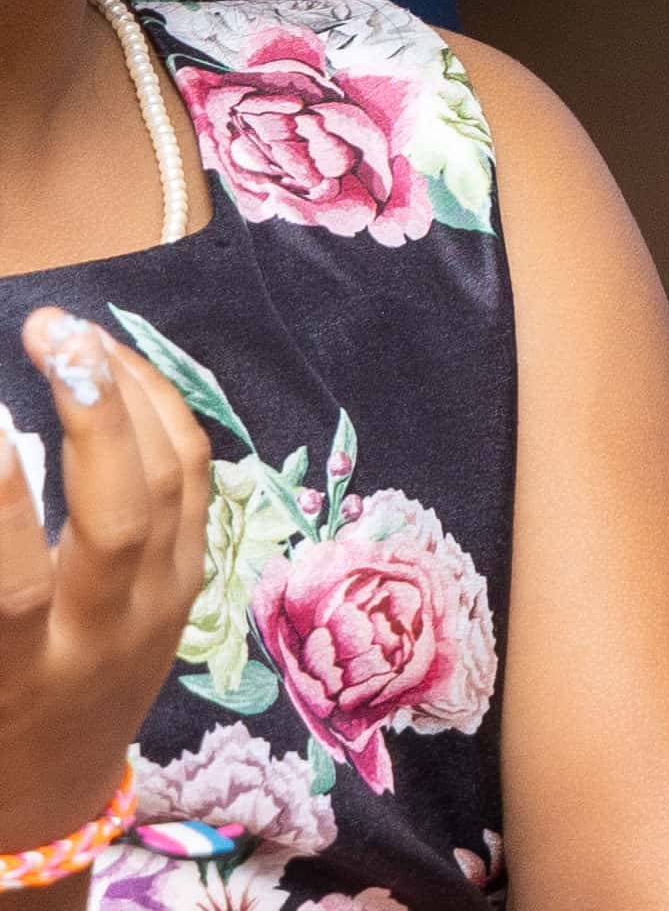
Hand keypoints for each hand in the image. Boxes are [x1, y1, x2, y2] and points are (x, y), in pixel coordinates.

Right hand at [0, 305, 207, 840]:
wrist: (53, 793)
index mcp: (25, 677)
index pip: (13, 589)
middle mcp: (106, 638)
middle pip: (123, 514)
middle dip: (91, 414)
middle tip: (45, 331)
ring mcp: (164, 607)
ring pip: (173, 485)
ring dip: (130, 394)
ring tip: (75, 334)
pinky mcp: (194, 583)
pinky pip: (194, 484)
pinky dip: (163, 416)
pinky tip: (123, 370)